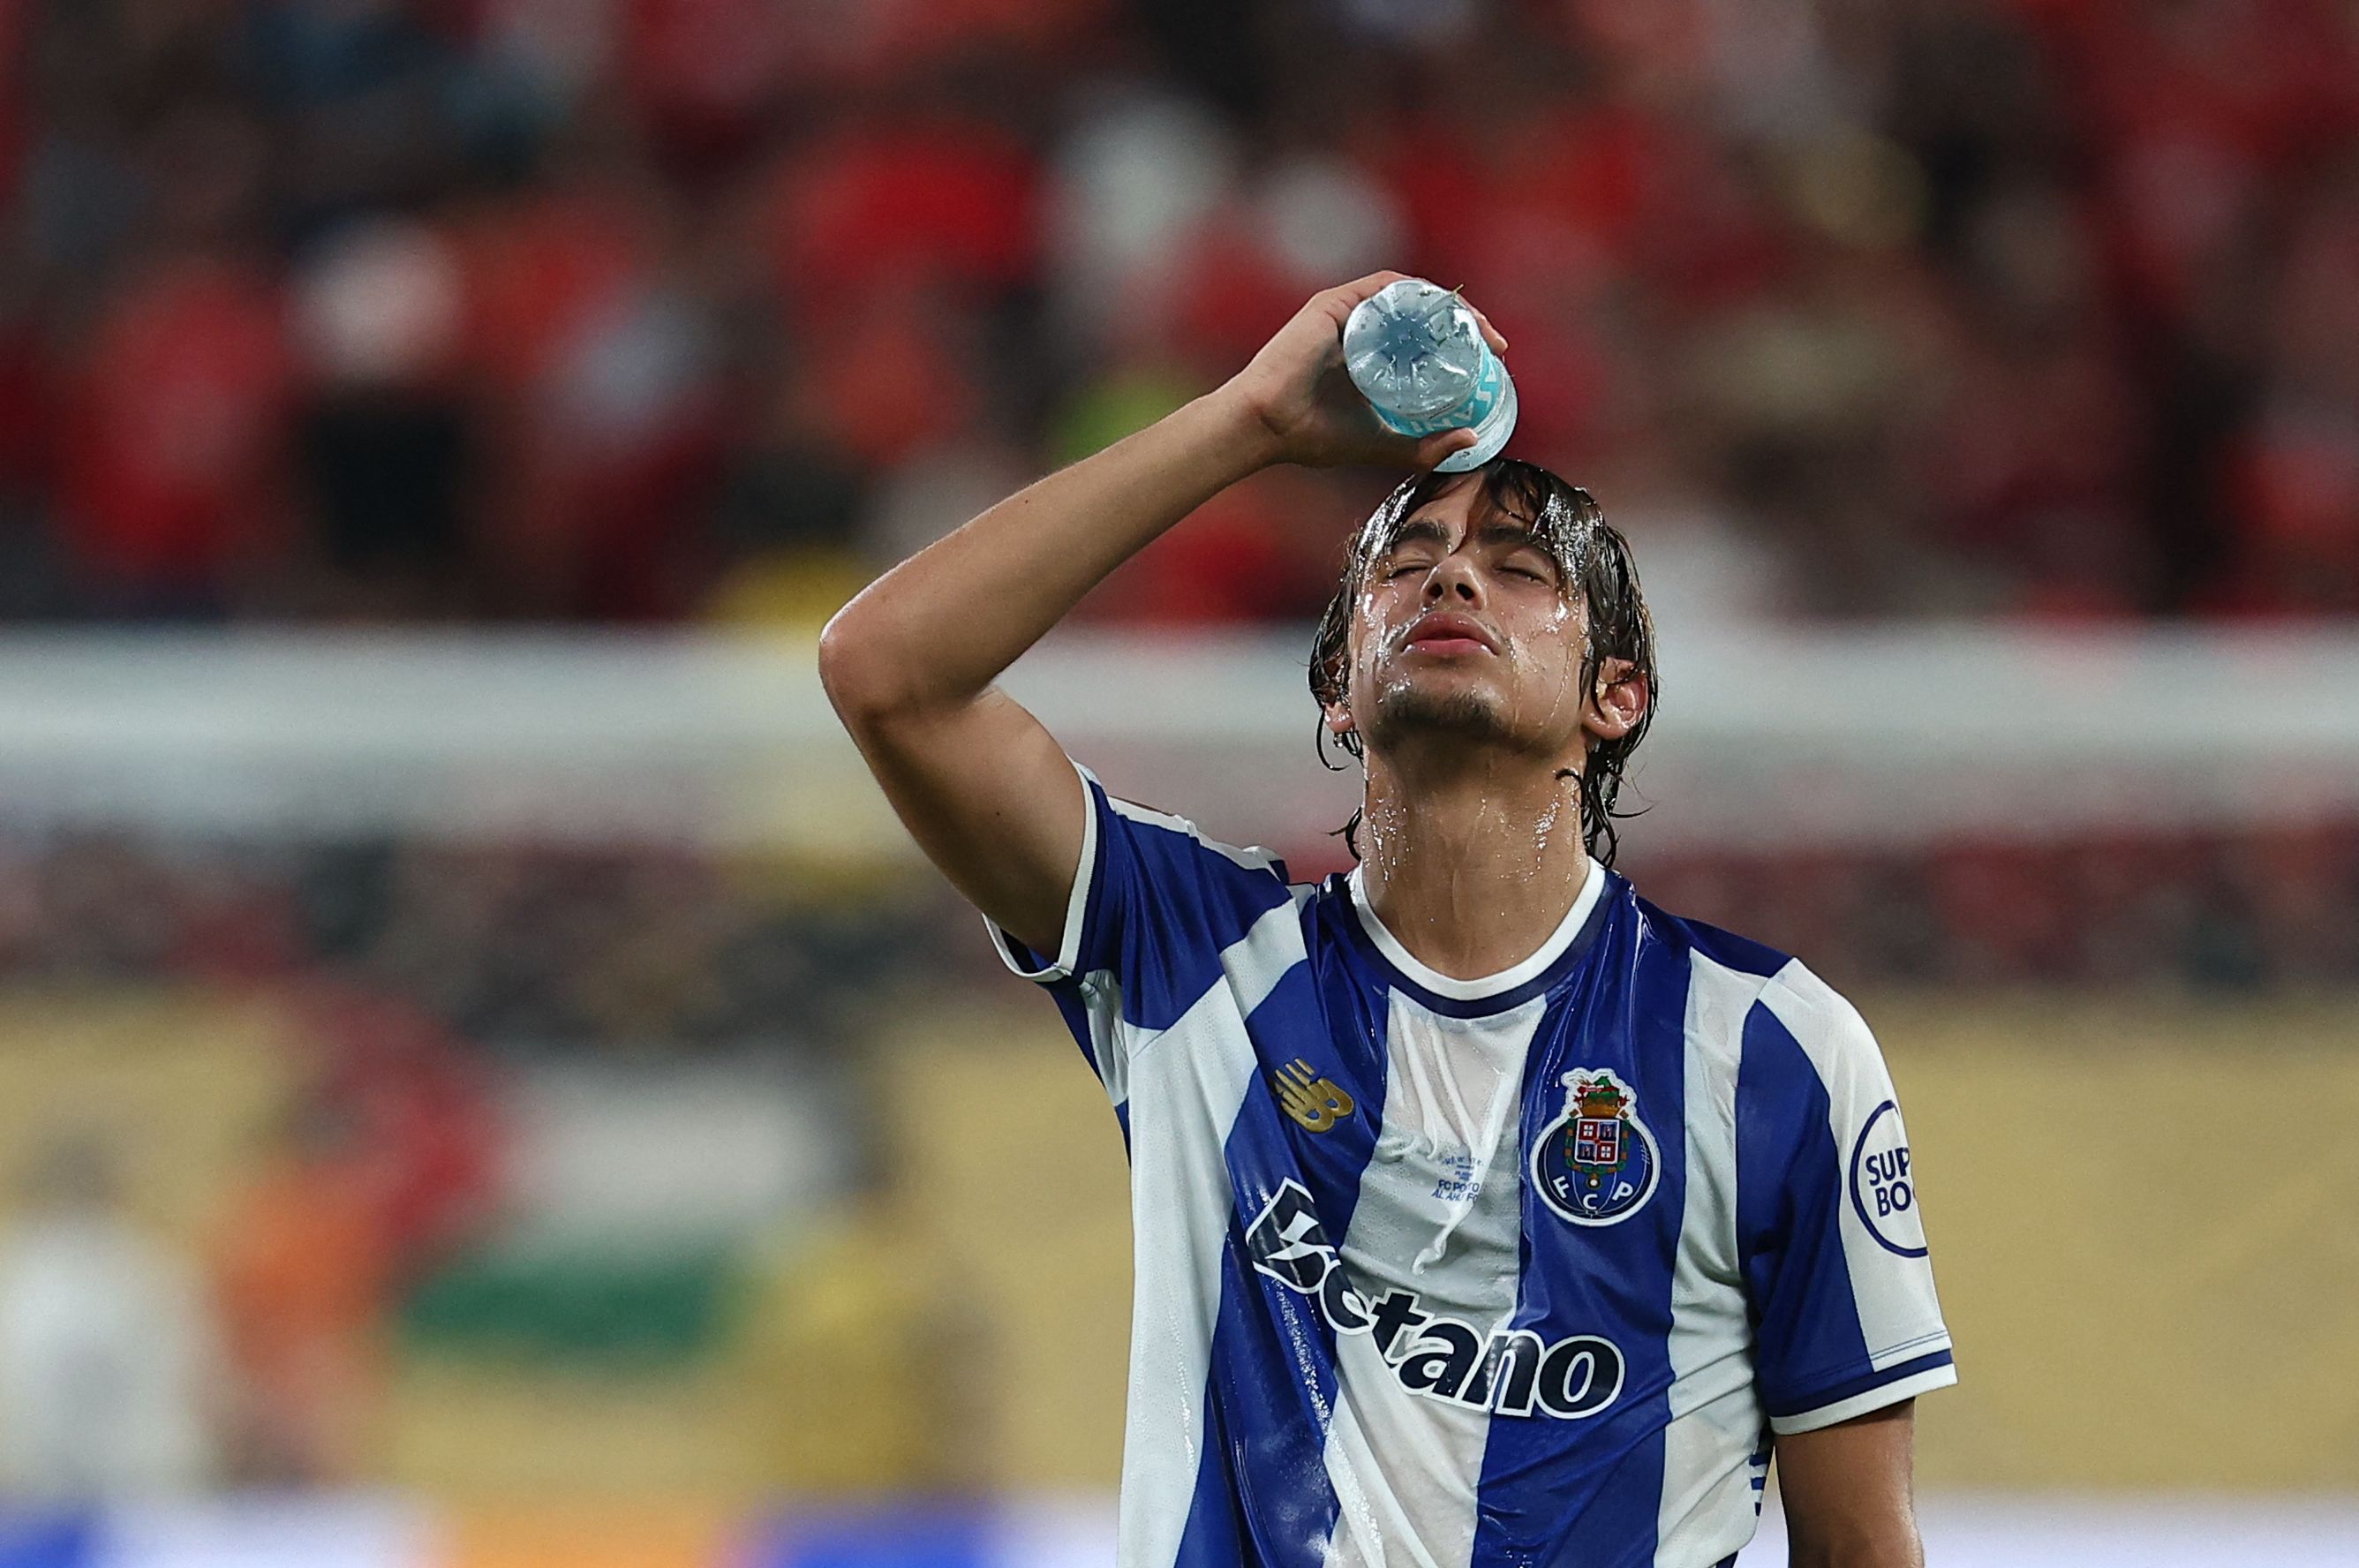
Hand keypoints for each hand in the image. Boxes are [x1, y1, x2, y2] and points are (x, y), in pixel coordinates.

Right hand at [1217, 271, 1510, 471]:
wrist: (1268, 427)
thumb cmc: (1314, 437)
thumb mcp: (1384, 444)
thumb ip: (1424, 447)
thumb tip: (1471, 439)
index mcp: (1372, 356)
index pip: (1426, 339)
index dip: (1463, 343)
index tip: (1492, 359)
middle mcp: (1363, 329)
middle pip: (1423, 315)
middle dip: (1465, 324)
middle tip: (1493, 345)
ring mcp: (1349, 313)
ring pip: (1409, 297)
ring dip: (1448, 306)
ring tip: (1476, 329)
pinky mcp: (1335, 304)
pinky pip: (1384, 287)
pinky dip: (1416, 293)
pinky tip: (1442, 311)